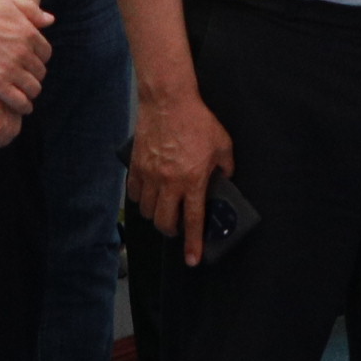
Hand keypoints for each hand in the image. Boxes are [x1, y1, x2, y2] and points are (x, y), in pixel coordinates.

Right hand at [0, 0, 52, 110]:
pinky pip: (19, 101)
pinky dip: (23, 106)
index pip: (45, 53)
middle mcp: (24, 52)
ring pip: (33, 88)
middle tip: (24, 79)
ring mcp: (11, 69)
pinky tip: (21, 107)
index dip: (38, 58)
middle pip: (39, 72)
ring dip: (30, 92)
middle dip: (33, 75)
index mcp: (28, 32)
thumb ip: (30, 10)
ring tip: (23, 94)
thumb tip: (50, 20)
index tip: (29, 62)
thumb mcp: (6, 0)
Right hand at [128, 88, 233, 259]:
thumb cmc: (197, 121)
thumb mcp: (222, 145)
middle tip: (176, 228)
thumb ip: (226, 167)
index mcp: (193, 181)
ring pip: (146, 210)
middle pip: (164, 222)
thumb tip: (225, 180)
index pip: (192, 221)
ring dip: (155, 215)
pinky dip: (140, 199)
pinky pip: (133, 192)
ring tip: (163, 209)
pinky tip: (147, 195)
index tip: (192, 260)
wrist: (168, 101)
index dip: (192, 244)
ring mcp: (150, 175)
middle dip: (171, 231)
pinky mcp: (137, 165)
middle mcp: (169, 183)